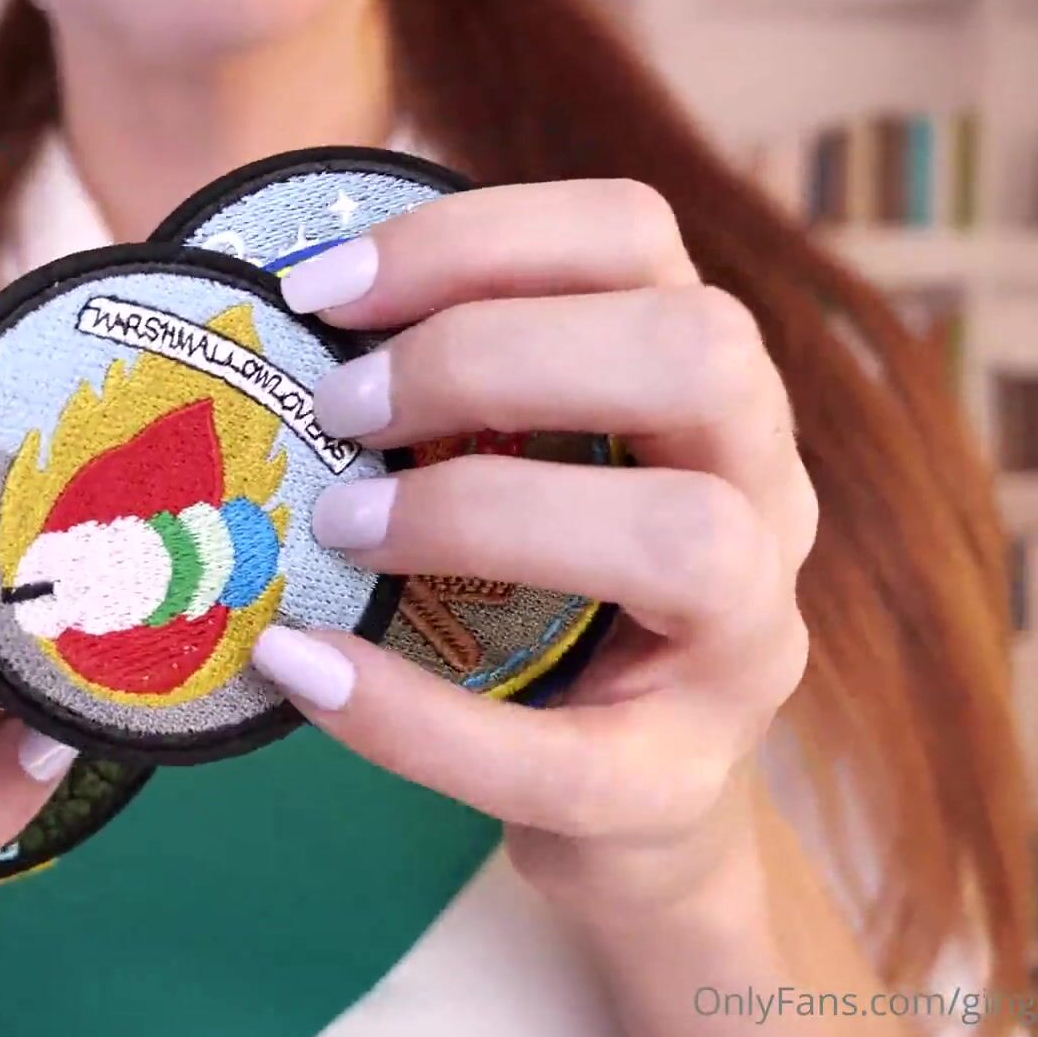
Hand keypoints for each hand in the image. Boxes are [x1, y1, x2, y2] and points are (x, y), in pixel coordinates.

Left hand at [255, 179, 817, 920]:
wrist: (619, 800)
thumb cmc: (540, 594)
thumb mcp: (514, 460)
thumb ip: (444, 382)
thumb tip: (275, 304)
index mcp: (703, 380)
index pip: (635, 236)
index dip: (474, 238)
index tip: (316, 287)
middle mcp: (762, 486)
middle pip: (699, 350)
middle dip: (491, 356)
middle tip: (340, 408)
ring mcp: (745, 639)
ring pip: (689, 538)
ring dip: (484, 511)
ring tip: (338, 528)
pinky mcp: (676, 782)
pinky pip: (561, 758)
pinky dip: (414, 717)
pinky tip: (300, 668)